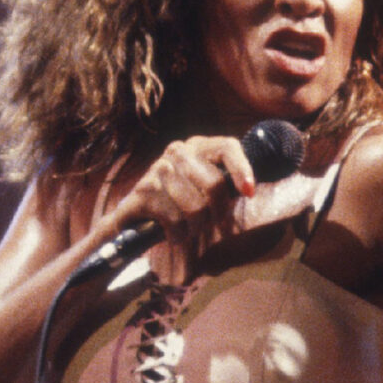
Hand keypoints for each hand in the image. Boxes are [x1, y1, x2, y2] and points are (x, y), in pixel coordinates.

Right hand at [108, 135, 257, 280]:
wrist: (133, 218)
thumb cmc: (177, 204)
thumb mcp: (202, 187)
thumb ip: (224, 183)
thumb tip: (250, 189)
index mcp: (196, 146)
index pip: (227, 147)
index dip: (242, 169)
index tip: (249, 193)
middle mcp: (177, 152)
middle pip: (215, 184)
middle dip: (217, 213)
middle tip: (211, 224)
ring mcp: (159, 170)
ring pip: (196, 208)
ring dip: (195, 228)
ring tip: (188, 229)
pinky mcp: (144, 192)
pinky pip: (175, 220)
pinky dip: (178, 235)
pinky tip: (173, 234)